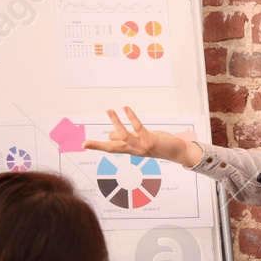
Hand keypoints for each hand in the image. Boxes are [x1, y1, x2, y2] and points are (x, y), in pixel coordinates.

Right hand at [83, 107, 200, 167]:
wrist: (177, 152)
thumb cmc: (158, 144)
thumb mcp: (139, 142)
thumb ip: (126, 139)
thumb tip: (111, 135)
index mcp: (130, 150)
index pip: (110, 149)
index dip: (96, 147)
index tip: (83, 145)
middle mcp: (133, 150)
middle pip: (112, 148)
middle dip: (98, 146)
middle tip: (84, 143)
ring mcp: (141, 147)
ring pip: (123, 136)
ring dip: (115, 123)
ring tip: (109, 111)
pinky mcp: (150, 141)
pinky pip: (138, 128)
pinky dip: (131, 117)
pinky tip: (126, 108)